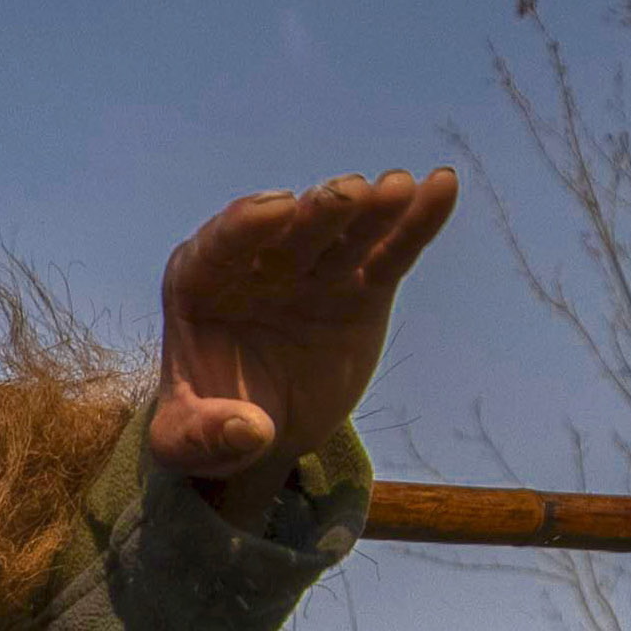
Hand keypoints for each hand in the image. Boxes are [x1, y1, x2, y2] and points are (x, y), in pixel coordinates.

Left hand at [150, 170, 460, 493]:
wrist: (257, 430)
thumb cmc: (208, 425)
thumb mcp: (188, 442)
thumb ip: (204, 435)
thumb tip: (251, 431)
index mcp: (200, 284)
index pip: (221, 246)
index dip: (246, 225)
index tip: (279, 208)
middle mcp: (258, 266)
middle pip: (291, 233)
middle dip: (319, 213)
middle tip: (351, 193)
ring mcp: (313, 272)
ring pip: (344, 236)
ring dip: (372, 210)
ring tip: (400, 188)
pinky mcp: (359, 288)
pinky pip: (389, 254)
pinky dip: (415, 223)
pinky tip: (442, 188)